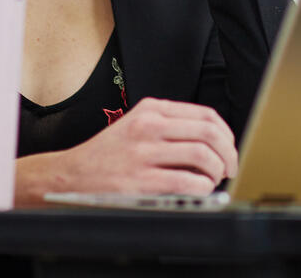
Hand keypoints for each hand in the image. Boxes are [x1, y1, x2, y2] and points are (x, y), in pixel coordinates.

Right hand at [16, 98, 237, 204]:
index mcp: (151, 110)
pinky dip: (202, 188)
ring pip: (202, 156)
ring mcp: (144, 153)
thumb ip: (169, 126)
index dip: (225, 133)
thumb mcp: (136, 125)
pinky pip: (187, 182)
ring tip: (213, 181)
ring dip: (217, 171)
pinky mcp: (140, 180)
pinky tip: (200, 191)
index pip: (205, 114)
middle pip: (209, 133)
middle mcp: (149, 126)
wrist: (70, 176)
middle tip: (230, 167)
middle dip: (228, 153)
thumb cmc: (108, 154)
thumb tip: (212, 142)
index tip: (229, 148)